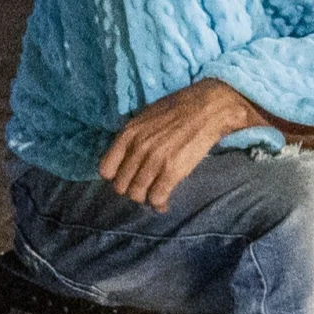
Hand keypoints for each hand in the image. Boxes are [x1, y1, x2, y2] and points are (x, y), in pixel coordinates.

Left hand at [98, 79, 263, 211]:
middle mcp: (137, 148)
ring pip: (137, 195)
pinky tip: (164, 203)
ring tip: (154, 197)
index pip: (106, 170)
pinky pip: (156, 198)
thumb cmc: (179, 109)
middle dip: (131, 190)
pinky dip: (159, 205)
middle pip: (121, 186)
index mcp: (128, 134)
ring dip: (145, 199)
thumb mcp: (146, 116)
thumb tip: (126, 156)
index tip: (127, 178)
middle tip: (144, 189)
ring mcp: (154, 160)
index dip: (116, 178)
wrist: (207, 108)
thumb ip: (133, 136)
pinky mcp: (172, 170)